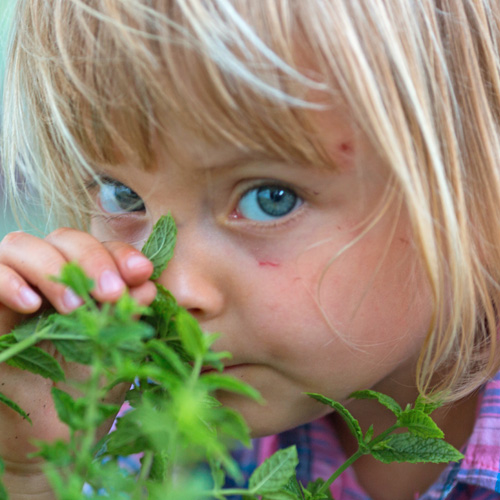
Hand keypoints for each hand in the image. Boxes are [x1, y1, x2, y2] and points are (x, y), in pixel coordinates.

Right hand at [0, 228, 155, 497]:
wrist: (50, 438)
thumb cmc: (89, 390)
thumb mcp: (117, 351)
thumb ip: (129, 316)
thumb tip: (146, 284)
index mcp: (84, 284)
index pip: (99, 246)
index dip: (120, 253)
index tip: (143, 273)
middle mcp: (48, 280)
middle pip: (63, 238)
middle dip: (92, 260)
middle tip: (111, 294)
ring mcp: (14, 293)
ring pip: (20, 245)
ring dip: (52, 268)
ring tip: (74, 306)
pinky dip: (7, 280)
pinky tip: (32, 305)